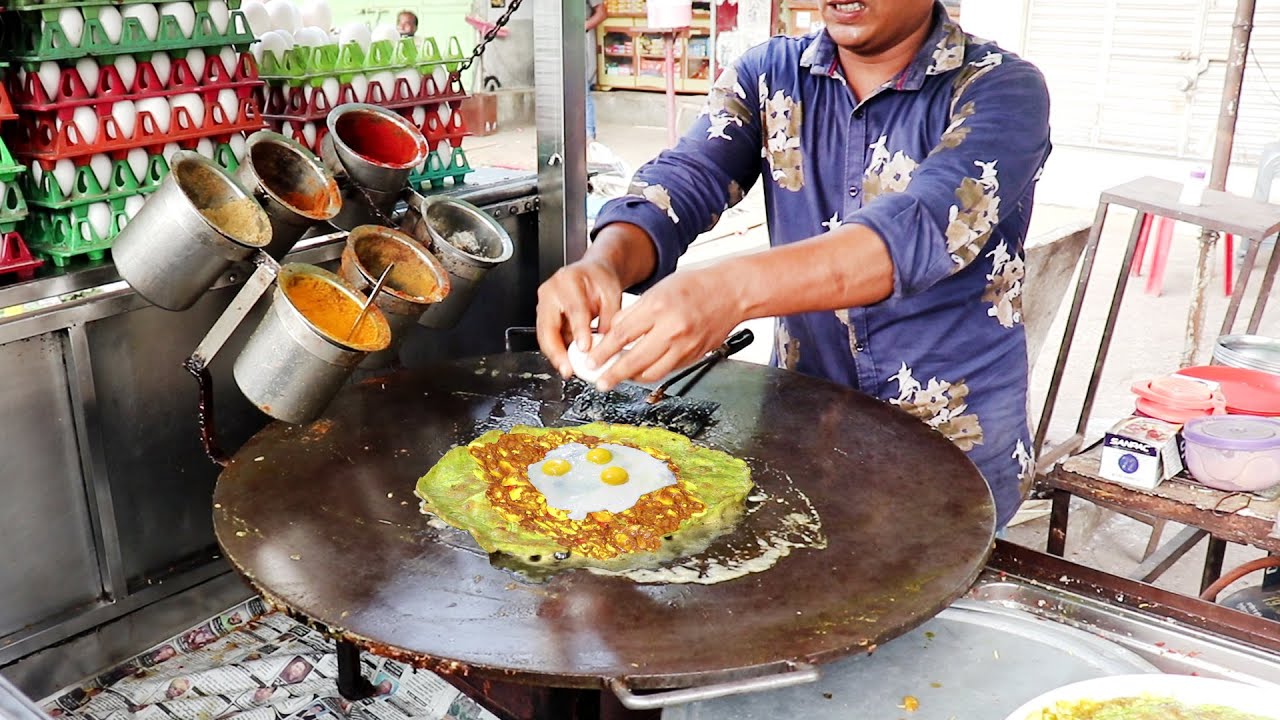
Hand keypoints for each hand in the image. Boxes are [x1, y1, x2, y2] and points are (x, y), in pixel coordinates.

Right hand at [536, 258, 624, 377]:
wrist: (592, 273)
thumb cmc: (600, 280)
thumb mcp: (612, 294)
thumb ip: (609, 318)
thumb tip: (605, 345)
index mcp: (569, 280)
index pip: (574, 309)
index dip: (579, 330)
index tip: (584, 348)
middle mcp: (550, 292)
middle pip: (548, 325)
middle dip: (556, 351)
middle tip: (568, 368)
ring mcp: (544, 304)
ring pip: (544, 335)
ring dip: (554, 354)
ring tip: (567, 370)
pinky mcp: (544, 317)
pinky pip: (547, 337)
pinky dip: (556, 351)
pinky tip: (566, 362)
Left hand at [588, 266, 743, 389]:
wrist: (731, 293)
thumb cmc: (696, 286)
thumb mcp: (659, 290)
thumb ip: (634, 312)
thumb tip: (612, 332)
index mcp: (658, 307)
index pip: (622, 335)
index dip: (603, 352)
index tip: (591, 362)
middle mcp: (672, 329)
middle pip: (634, 360)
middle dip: (613, 374)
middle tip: (600, 382)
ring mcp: (685, 346)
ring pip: (651, 372)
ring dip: (632, 377)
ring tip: (620, 376)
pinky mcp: (694, 356)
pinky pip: (667, 370)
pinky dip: (651, 372)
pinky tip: (642, 370)